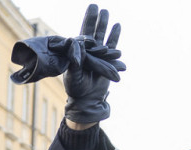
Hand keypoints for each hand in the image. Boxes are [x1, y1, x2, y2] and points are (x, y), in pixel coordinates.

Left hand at [63, 4, 123, 123]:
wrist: (88, 99)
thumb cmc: (76, 88)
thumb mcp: (73, 74)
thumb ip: (74, 60)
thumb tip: (75, 44)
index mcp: (77, 53)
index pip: (81, 34)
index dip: (86, 21)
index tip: (90, 8)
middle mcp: (87, 51)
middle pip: (91, 31)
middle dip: (93, 19)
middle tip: (95, 5)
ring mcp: (97, 55)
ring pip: (101, 36)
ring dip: (104, 24)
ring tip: (106, 12)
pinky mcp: (107, 60)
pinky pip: (112, 46)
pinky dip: (114, 36)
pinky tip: (117, 25)